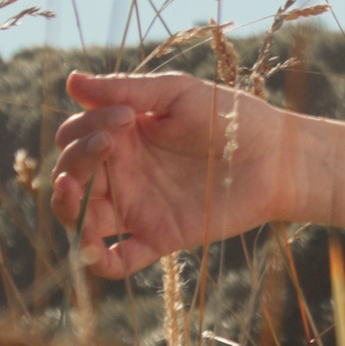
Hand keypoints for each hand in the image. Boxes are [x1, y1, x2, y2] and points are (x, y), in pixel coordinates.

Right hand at [52, 72, 285, 276]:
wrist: (276, 158)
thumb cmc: (230, 117)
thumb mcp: (177, 94)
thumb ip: (126, 90)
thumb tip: (71, 81)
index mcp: (122, 138)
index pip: (74, 137)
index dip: (85, 128)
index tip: (126, 117)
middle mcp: (123, 174)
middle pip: (71, 176)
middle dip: (74, 160)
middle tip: (107, 142)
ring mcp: (138, 208)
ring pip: (82, 219)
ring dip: (67, 208)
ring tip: (72, 191)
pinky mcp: (158, 237)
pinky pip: (118, 262)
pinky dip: (97, 263)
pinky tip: (92, 250)